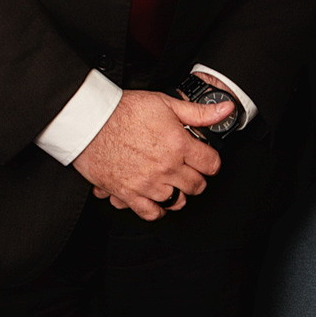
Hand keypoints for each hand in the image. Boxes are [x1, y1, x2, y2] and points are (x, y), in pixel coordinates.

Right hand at [74, 87, 233, 220]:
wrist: (90, 122)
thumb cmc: (123, 110)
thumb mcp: (164, 103)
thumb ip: (197, 112)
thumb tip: (224, 110)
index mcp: (178, 144)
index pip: (211, 163)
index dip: (211, 160)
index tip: (207, 158)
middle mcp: (166, 167)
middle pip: (196, 185)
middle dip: (198, 177)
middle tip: (191, 169)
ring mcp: (148, 183)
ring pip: (177, 200)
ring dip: (179, 192)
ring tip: (174, 181)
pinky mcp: (129, 194)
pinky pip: (151, 213)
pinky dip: (158, 210)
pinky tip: (158, 200)